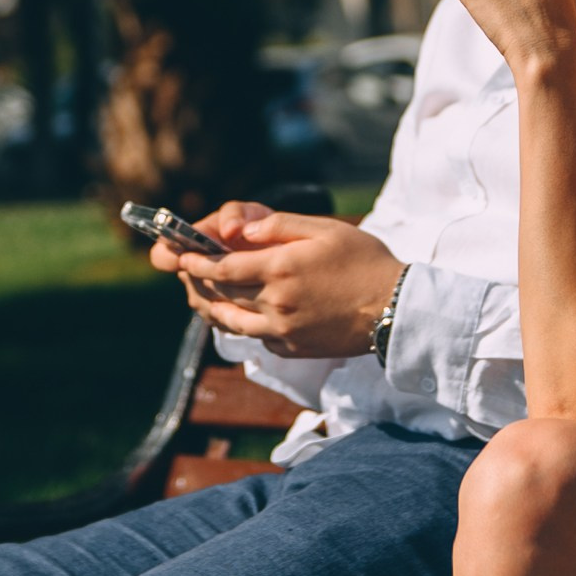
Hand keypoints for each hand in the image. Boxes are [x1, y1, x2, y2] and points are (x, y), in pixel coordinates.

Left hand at [148, 202, 401, 358]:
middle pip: (221, 294)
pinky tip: (238, 314)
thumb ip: (280, 226)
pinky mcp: (292, 349)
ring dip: (212, 307)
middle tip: (185, 271)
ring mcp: (282, 331)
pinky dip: (241, 325)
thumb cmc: (364, 261)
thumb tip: (243, 231)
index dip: (196, 263)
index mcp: (280, 268)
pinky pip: (255, 337)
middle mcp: (275, 303)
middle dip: (198, 282)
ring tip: (201, 294)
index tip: (181, 256)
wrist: (394, 308)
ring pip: (231, 321)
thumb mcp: (324, 229)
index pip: (221, 268)